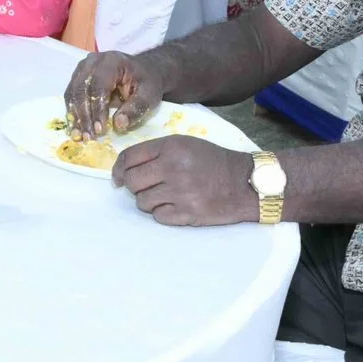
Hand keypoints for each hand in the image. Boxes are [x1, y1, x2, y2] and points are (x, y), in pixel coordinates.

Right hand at [64, 50, 162, 137]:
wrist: (144, 70)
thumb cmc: (147, 82)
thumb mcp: (149, 95)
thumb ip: (136, 109)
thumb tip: (118, 125)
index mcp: (112, 62)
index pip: (99, 86)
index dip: (97, 109)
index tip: (99, 130)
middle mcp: (93, 62)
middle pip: (81, 89)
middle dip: (84, 116)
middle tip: (88, 136)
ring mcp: (83, 68)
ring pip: (72, 93)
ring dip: (75, 116)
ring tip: (79, 135)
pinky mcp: (78, 77)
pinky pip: (70, 96)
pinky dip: (73, 113)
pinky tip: (76, 128)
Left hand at [111, 137, 257, 225]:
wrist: (245, 183)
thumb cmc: (212, 161)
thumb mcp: (185, 144)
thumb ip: (154, 152)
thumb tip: (121, 172)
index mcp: (171, 147)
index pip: (129, 158)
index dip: (118, 169)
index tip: (117, 177)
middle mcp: (173, 168)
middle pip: (131, 182)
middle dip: (133, 185)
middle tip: (146, 186)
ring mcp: (180, 193)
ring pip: (142, 202)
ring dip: (148, 200)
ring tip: (165, 195)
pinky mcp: (187, 214)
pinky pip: (158, 216)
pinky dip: (162, 213)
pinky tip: (176, 204)